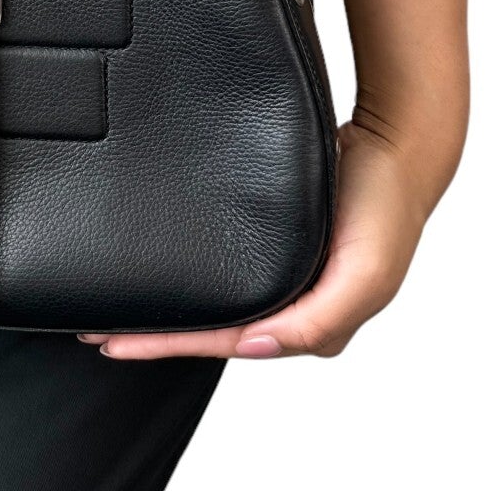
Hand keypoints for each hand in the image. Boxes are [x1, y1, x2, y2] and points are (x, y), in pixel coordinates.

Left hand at [80, 117, 449, 360]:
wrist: (394, 145)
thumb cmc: (386, 208)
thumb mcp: (367, 273)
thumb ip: (319, 319)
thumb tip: (257, 343)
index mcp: (312, 325)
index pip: (225, 343)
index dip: (169, 345)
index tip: (115, 342)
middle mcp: (293, 308)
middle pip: (212, 331)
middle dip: (156, 336)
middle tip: (96, 332)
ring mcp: (283, 278)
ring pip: (213, 306)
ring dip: (166, 311)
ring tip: (114, 313)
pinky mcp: (274, 245)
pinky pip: (222, 272)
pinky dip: (188, 280)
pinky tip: (162, 278)